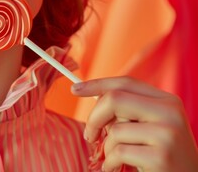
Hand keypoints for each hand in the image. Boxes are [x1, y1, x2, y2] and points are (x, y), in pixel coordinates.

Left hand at [71, 76, 197, 171]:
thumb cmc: (160, 154)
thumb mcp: (149, 126)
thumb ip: (128, 110)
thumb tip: (93, 96)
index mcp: (167, 101)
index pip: (126, 82)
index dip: (97, 84)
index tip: (75, 89)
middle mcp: (170, 112)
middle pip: (114, 100)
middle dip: (94, 118)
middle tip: (90, 136)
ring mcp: (167, 134)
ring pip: (114, 130)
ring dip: (106, 148)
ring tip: (115, 158)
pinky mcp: (160, 156)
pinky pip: (118, 152)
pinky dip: (110, 163)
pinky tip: (116, 167)